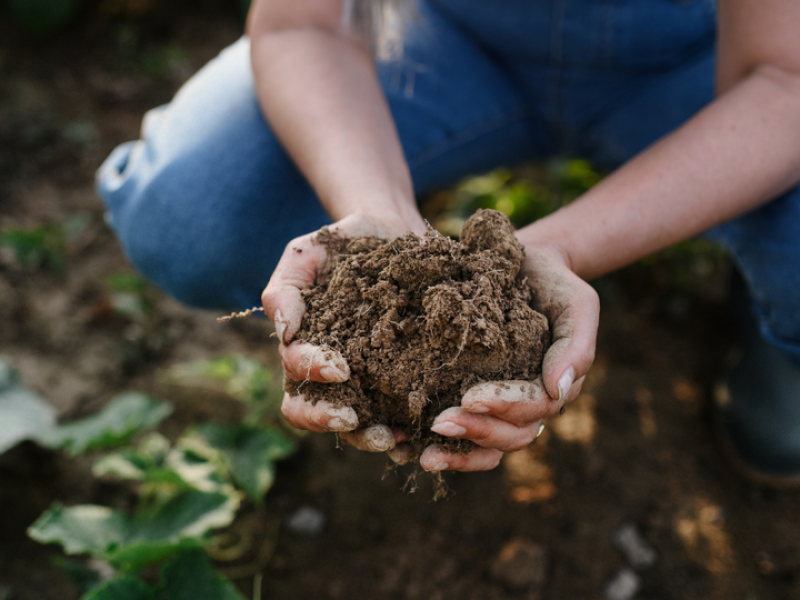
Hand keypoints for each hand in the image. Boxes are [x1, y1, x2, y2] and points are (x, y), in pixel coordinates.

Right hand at [262, 210, 423, 451]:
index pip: (295, 373)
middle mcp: (330, 372)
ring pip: (355, 424)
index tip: (339, 369)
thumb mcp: (307, 253)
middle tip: (353, 420)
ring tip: (394, 437)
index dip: (311, 375)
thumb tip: (284, 332)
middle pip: (313, 412)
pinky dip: (408, 430)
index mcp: (303, 346)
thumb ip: (285, 289)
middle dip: (329, 420)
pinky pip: (398, 413)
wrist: (393, 232)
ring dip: (368, 436)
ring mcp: (366, 379)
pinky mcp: (401, 379)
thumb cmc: (343, 244)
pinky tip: (422, 432)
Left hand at [414, 245, 599, 471]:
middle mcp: (526, 405)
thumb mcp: (577, 304)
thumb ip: (576, 346)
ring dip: (456, 454)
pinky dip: (437, 446)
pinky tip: (404, 448)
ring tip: (423, 456)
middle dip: (475, 432)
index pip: (533, 408)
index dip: (504, 407)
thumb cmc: (553, 283)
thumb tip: (558, 390)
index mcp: (552, 387)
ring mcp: (498, 407)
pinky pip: (460, 435)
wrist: (523, 265)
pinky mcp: (468, 398)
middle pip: (509, 436)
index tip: (470, 397)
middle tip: (439, 424)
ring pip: (486, 447)